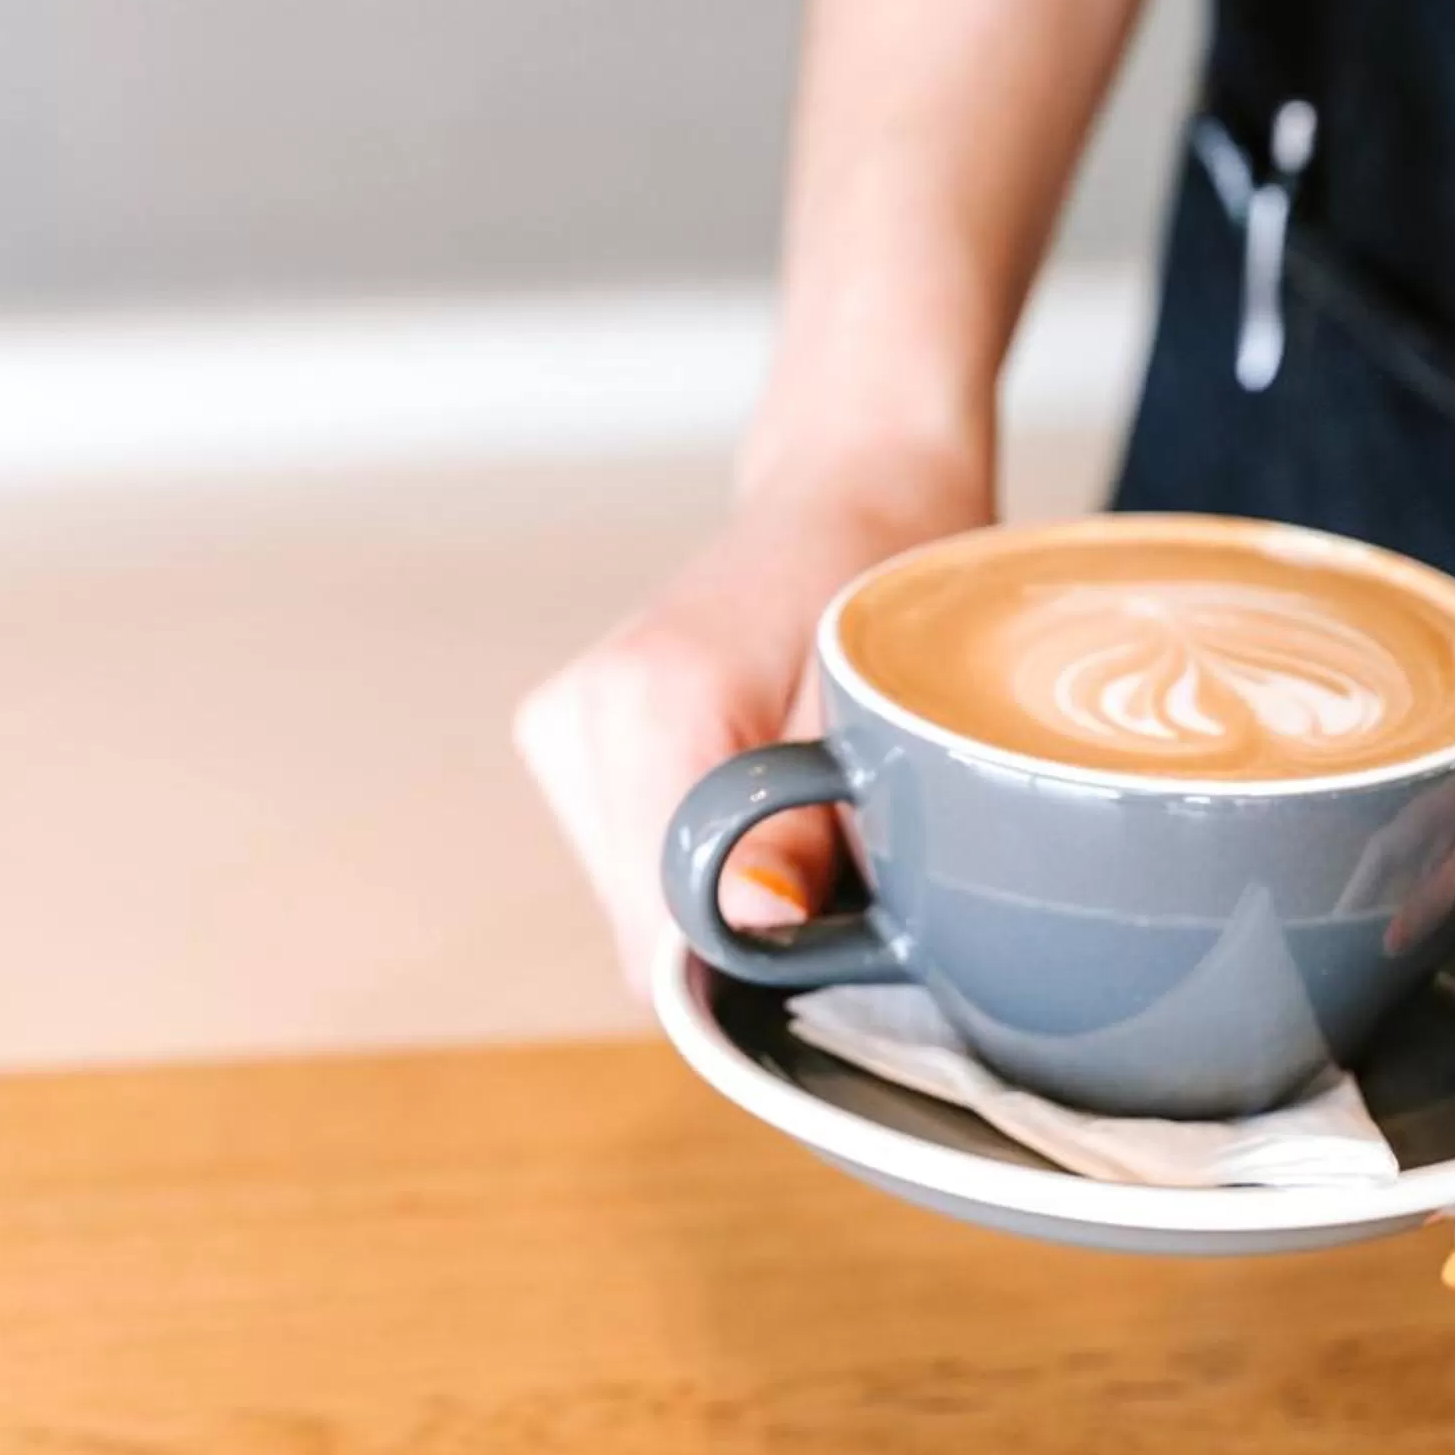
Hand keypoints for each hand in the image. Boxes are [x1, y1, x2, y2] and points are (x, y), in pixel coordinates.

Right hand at [515, 446, 987, 1008]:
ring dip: (721, 891)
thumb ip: (807, 820)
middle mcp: (583, 716)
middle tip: (841, 860)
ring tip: (802, 806)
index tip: (833, 936)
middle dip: (742, 932)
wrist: (853, 490)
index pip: (661, 931)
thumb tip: (746, 924)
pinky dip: (697, 853)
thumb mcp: (883, 700)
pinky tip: (757, 789)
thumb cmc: (890, 577)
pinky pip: (630, 858)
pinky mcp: (566, 736)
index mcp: (656, 703)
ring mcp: (563, 725)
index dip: (753, 965)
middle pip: (643, 926)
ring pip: (634, 900)